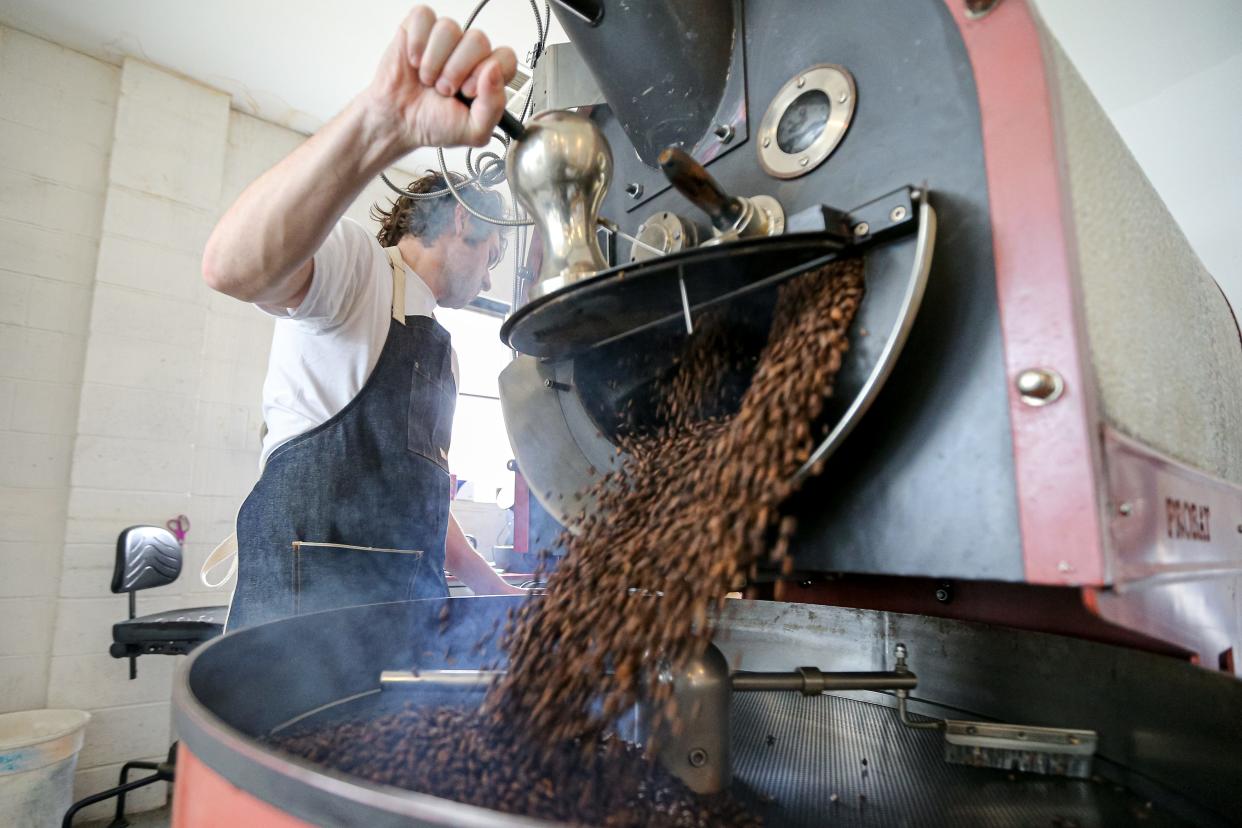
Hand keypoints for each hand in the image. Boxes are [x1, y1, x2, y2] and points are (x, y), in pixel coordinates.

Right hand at [361, 6, 517, 150]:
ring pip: (450, 28)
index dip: (487, 73)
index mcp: (487, 76)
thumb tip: (493, 71)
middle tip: (443, 90)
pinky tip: (413, 62)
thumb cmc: (434, 124)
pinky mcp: (420, 28)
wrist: (397, 122)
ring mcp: (445, 39)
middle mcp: (468, 54)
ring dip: (434, 60)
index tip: (468, 92)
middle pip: (478, 40)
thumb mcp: (473, 131)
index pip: (506, 58)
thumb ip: (494, 106)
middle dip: (456, 70)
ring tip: (427, 79)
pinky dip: (417, 43)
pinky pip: (424, 17)